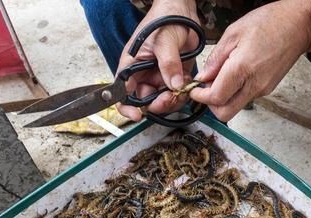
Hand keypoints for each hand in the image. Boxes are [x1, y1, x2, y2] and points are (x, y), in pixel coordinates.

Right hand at [116, 0, 199, 120]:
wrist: (181, 10)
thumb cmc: (164, 19)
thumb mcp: (164, 41)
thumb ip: (169, 64)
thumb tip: (173, 85)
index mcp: (132, 66)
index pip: (121, 94)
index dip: (128, 108)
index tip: (139, 115)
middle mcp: (143, 74)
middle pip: (146, 102)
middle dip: (158, 104)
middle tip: (170, 97)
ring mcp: (159, 77)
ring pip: (163, 100)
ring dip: (173, 100)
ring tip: (182, 88)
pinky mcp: (175, 77)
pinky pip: (177, 94)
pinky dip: (184, 93)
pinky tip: (188, 82)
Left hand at [190, 0, 310, 121]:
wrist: (299, 25)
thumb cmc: (269, 22)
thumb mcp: (233, 33)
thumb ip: (216, 59)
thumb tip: (203, 77)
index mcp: (243, 69)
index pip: (216, 98)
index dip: (200, 96)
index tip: (194, 89)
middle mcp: (254, 84)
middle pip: (225, 113)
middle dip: (211, 105)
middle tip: (205, 88)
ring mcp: (263, 89)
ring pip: (236, 107)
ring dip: (223, 98)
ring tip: (221, 77)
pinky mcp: (268, 89)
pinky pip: (246, 97)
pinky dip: (235, 92)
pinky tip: (235, 74)